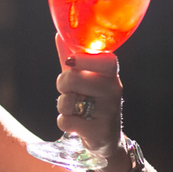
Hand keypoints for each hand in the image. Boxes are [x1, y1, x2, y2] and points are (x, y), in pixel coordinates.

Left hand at [54, 34, 122, 159]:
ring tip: (75, 108)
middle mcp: (113, 90)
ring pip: (68, 100)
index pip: (104, 58)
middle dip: (63, 84)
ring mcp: (108, 111)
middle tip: (70, 91)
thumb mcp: (84, 78)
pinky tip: (77, 124)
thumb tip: (59, 33)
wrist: (105, 138)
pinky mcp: (98, 131)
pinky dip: (65, 122)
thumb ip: (71, 57)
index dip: (83, 58)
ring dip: (63, 105)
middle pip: (74, 77)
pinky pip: (65, 121)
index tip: (71, 62)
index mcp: (111, 74)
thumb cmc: (92, 101)